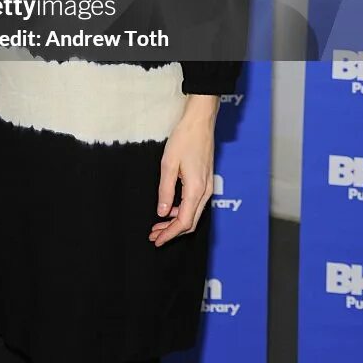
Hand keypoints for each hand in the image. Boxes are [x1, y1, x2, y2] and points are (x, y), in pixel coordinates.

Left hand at [149, 95, 217, 246]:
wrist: (200, 122)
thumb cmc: (184, 139)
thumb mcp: (168, 164)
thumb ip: (165, 190)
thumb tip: (162, 212)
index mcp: (196, 190)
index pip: (184, 222)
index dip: (170, 234)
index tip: (157, 240)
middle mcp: (205, 192)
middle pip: (191, 222)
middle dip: (172, 232)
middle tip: (154, 235)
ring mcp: (208, 186)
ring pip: (193, 214)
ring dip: (176, 222)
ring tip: (158, 225)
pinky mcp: (206, 181)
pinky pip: (195, 203)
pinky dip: (182, 211)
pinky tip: (169, 208)